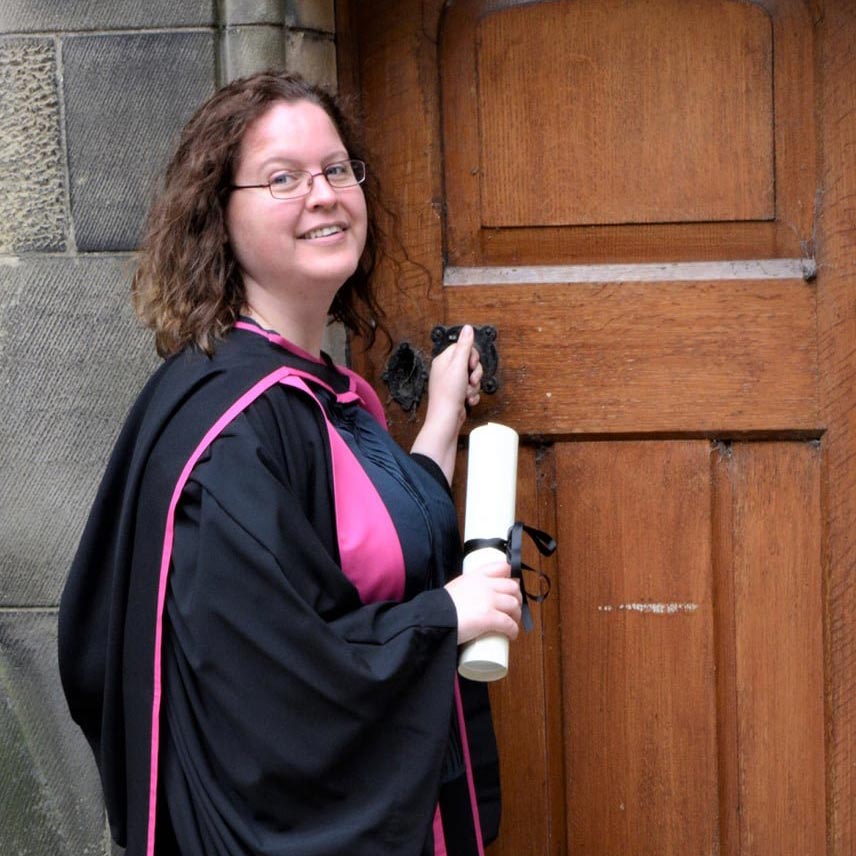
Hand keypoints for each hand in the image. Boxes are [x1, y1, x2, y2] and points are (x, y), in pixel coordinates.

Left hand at [411, 325, 482, 482]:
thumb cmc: (448, 394)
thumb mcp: (459, 366)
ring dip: (474, 386)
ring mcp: (451, 383)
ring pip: (472, 377)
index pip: (463, 348)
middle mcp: (446, 370)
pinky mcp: (457, 395)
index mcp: (443, 360)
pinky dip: (472, 395)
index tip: (472, 365)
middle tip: (471, 380)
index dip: (472, 356)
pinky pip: (471, 390)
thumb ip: (465, 346)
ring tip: (468, 393)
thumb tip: (467, 328)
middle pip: (469, 362)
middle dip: (475, 373)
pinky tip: (467, 401)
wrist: (446, 419)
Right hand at [444, 560, 521, 644]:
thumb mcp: (455, 587)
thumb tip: (474, 600)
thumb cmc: (440, 607)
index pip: (502, 567)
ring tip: (512, 623)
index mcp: (476, 576)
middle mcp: (485, 585)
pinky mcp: (489, 617)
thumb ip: (468, 589)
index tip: (513, 586)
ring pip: (514, 605)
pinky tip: (511, 635)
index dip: (511, 576)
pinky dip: (513, 630)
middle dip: (517, 599)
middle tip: (513, 609)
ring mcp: (488, 600)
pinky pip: (509, 624)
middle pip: (512, 587)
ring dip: (517, 615)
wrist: (432, 618)